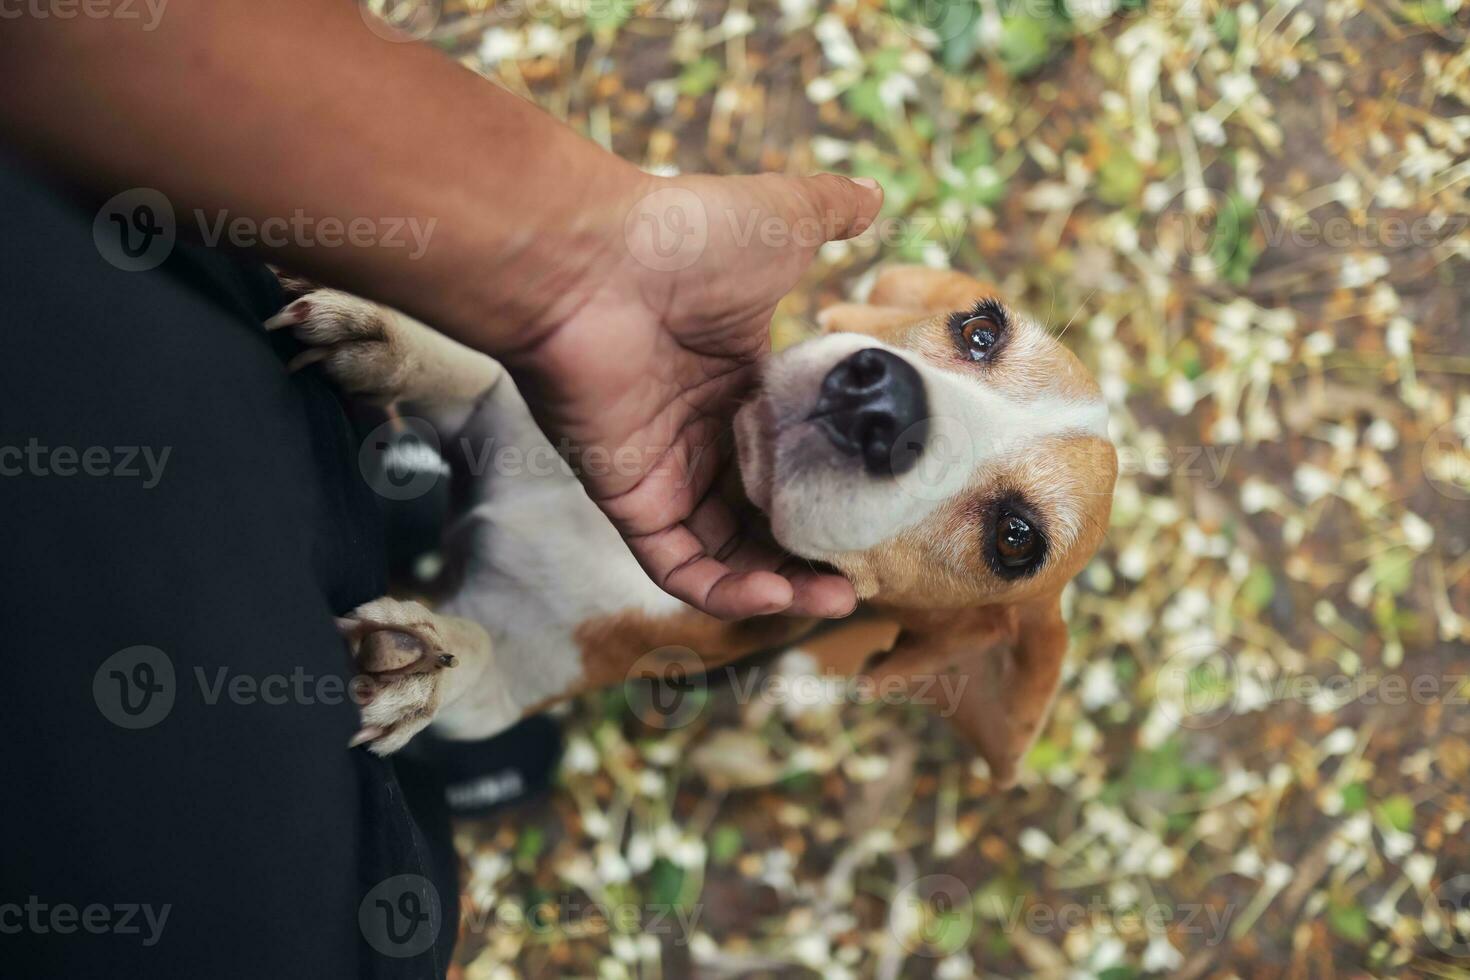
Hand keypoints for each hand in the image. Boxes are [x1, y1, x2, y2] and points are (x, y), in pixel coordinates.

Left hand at [504, 172, 883, 619]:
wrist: (591, 258)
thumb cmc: (684, 235)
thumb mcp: (784, 217)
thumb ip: (831, 212)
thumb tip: (875, 195)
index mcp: (740, 382)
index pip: (794, 454)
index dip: (836, 488)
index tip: (884, 510)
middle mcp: (703, 433)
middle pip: (764, 513)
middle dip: (815, 551)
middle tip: (865, 571)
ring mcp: (664, 469)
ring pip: (726, 551)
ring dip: (778, 586)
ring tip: (835, 598)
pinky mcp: (629, 498)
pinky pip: (677, 566)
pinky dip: (724, 592)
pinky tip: (777, 597)